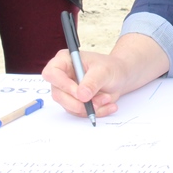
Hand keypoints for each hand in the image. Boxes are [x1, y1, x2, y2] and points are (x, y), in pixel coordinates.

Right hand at [41, 33, 170, 119]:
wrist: (120, 77)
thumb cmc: (110, 67)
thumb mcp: (104, 71)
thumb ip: (93, 81)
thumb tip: (82, 95)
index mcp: (65, 60)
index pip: (52, 73)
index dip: (63, 85)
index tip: (80, 93)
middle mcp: (62, 76)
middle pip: (58, 94)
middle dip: (79, 102)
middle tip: (98, 100)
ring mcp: (66, 91)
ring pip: (69, 106)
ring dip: (89, 107)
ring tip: (106, 98)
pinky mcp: (74, 102)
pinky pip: (79, 112)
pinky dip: (94, 112)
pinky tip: (107, 105)